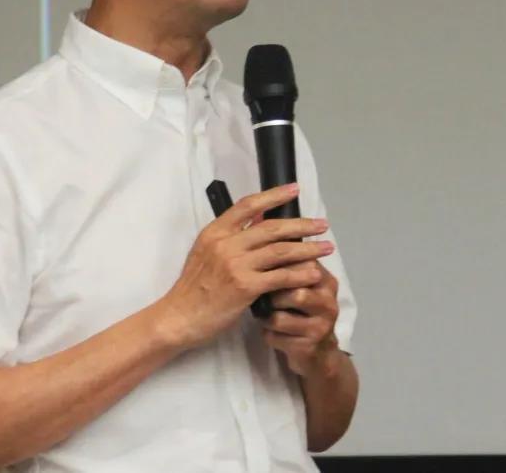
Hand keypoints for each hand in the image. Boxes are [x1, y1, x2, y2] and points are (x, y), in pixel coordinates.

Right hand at [157, 184, 333, 350]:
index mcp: (215, 231)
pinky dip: (299, 274)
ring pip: (280, 251)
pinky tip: (313, 273)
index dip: (274, 195)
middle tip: (322, 224)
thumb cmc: (193, 287)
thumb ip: (229, 237)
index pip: (248, 205)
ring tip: (326, 247)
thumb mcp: (205, 252)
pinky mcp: (245, 287)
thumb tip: (257, 220)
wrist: (179, 316)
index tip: (294, 189)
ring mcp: (236, 265)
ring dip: (308, 248)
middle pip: (271, 227)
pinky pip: (280, 277)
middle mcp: (226, 244)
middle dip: (301, 224)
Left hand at [261, 261, 340, 377]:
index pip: (300, 263)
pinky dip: (267, 334)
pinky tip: (271, 332)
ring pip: (279, 317)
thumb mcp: (302, 285)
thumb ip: (289, 264)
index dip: (275, 265)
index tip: (258, 267)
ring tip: (264, 315)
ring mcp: (320, 326)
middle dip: (270, 294)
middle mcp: (327, 301)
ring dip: (265, 317)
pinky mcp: (308, 346)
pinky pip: (275, 337)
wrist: (318, 354)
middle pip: (292, 291)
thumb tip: (261, 236)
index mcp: (325, 280)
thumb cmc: (302, 311)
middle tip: (258, 294)